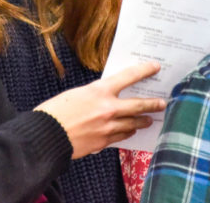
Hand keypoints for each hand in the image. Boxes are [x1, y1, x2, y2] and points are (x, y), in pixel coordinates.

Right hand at [35, 61, 165, 158]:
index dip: (144, 71)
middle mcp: (107, 108)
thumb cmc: (56, 110)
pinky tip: (130, 131)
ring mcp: (107, 127)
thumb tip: (106, 99)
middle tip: (162, 103)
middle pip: (138, 106)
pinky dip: (127, 132)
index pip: (128, 77)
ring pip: (132, 124)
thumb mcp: (77, 94)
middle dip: (152, 104)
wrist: (47, 135)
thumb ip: (95, 95)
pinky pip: (121, 136)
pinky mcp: (103, 142)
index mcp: (99, 91)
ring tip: (149, 120)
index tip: (155, 67)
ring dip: (142, 121)